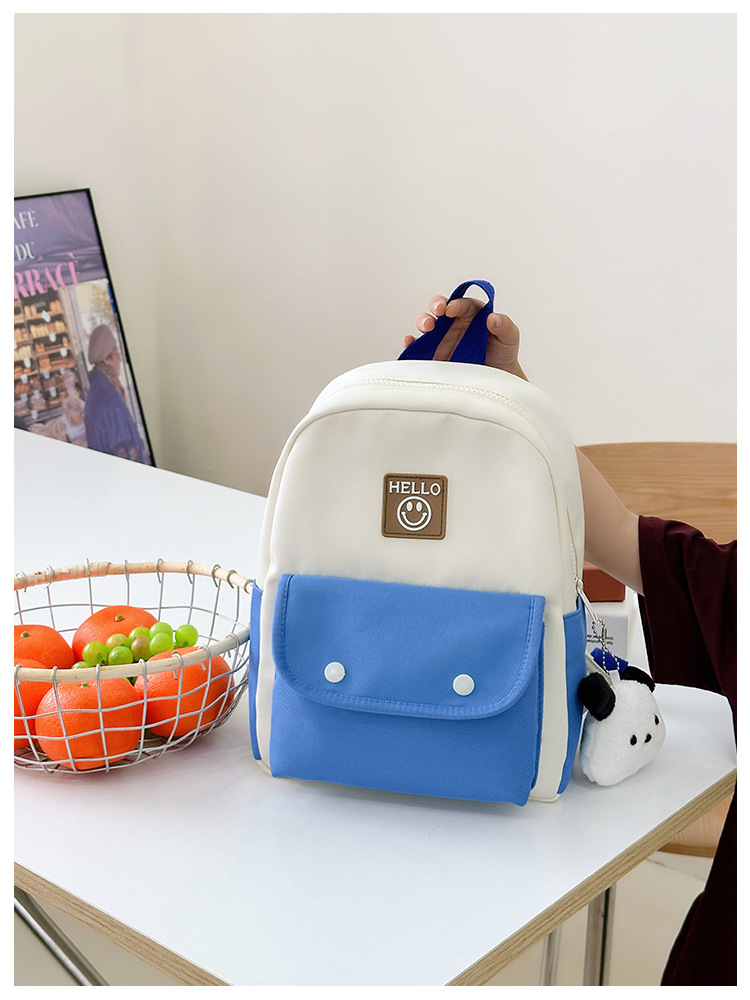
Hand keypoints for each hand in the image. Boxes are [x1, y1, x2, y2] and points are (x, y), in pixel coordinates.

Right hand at [403, 294, 526, 379]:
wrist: (496, 379)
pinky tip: (409, 343)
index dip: (457, 304)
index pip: (462, 303)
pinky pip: (418, 346)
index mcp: (472, 314)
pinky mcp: (433, 354)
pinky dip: (411, 343)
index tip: (453, 309)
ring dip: (423, 321)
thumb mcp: (510, 338)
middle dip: (435, 306)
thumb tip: (493, 318)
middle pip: (440, 308)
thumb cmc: (503, 355)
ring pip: (427, 323)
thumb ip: (505, 325)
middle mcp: (454, 323)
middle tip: (438, 311)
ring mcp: (442, 338)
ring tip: (426, 327)